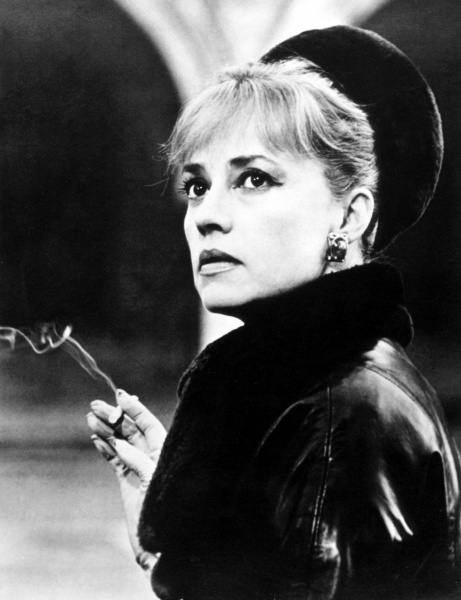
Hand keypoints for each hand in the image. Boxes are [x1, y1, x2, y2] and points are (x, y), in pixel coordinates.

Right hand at [87, 390, 166, 576]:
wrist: (162, 543)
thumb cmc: (167, 510)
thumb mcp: (154, 482)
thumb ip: (138, 462)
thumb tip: (119, 445)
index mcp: (165, 452)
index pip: (148, 424)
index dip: (135, 409)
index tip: (120, 396)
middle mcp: (153, 457)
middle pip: (131, 431)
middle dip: (114, 417)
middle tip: (95, 405)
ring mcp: (139, 469)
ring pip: (120, 444)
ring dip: (106, 430)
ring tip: (89, 418)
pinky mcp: (128, 483)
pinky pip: (114, 461)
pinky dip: (105, 449)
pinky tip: (96, 438)